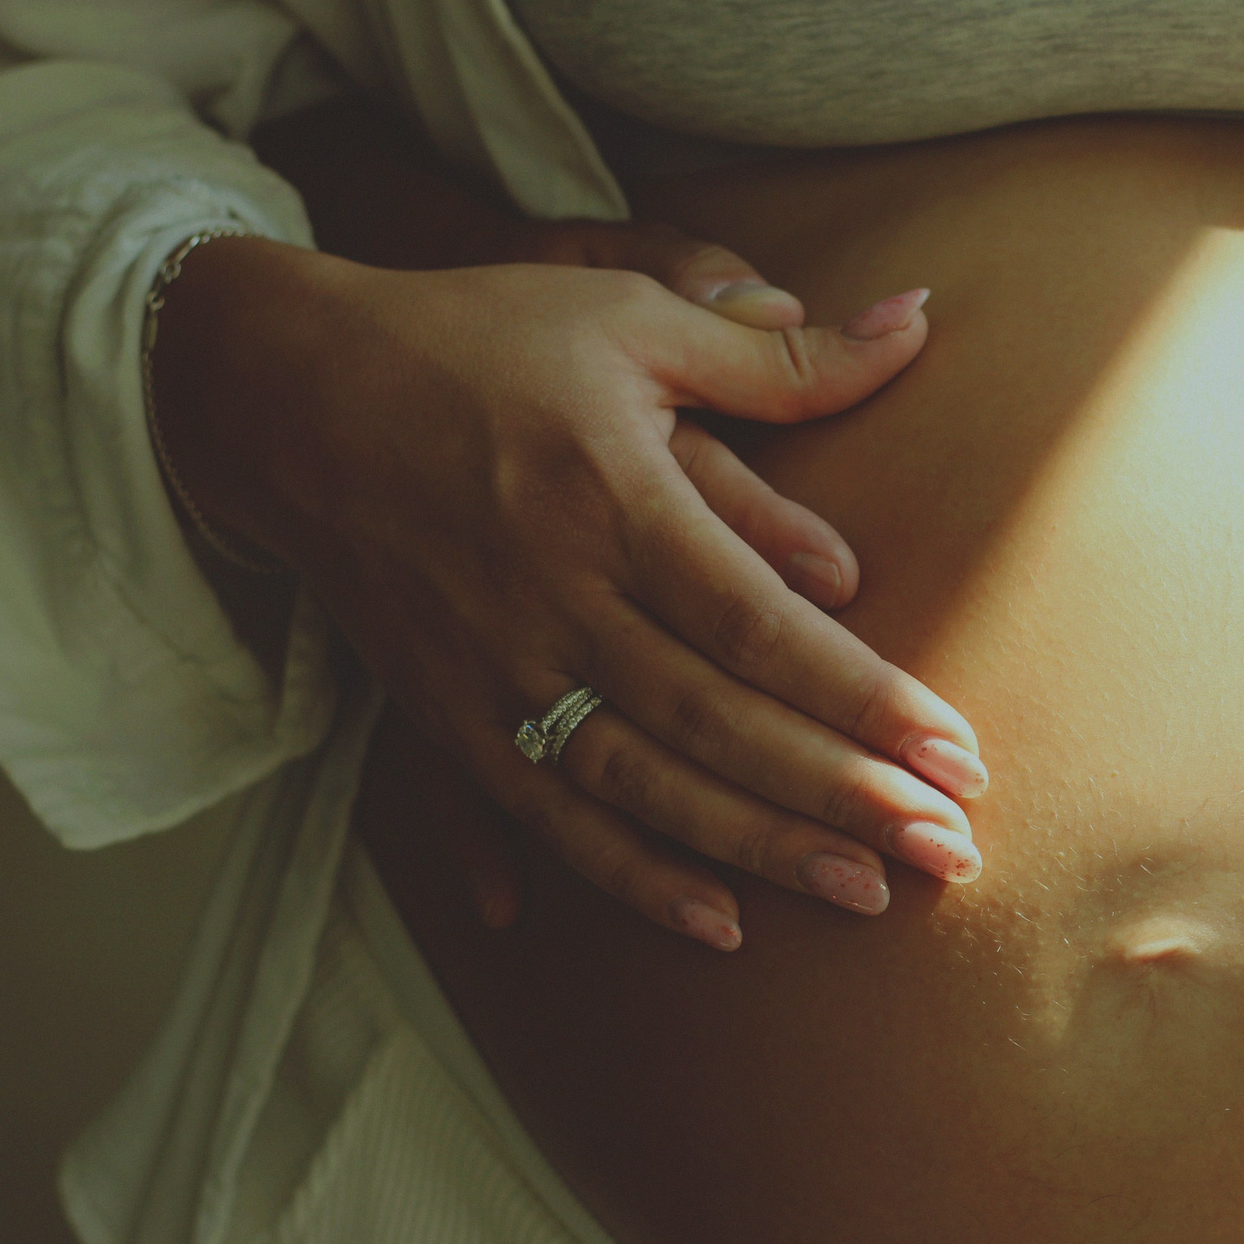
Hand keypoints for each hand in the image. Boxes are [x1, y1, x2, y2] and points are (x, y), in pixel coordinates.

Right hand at [149, 233, 984, 949]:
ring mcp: (493, 671)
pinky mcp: (446, 715)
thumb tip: (915, 327)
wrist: (285, 394)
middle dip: (838, 797)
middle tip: (946, 851)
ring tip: (861, 896)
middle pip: (716, 725)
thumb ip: (778, 358)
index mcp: (612, 504)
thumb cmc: (478, 343)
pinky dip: (622, 877)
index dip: (864, 699)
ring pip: (640, 788)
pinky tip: (710, 926)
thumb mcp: (630, 317)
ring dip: (755, 852)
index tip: (957, 752)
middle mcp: (554, 602)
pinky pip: (540, 818)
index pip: (761, 628)